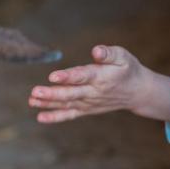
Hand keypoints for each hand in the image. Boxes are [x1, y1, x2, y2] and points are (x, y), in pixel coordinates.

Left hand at [28, 45, 169, 123]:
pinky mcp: (86, 109)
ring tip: (32, 100)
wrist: (137, 92)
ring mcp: (89, 103)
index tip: (53, 76)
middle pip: (71, 94)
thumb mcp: (123, 56)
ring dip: (49, 103)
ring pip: (67, 104)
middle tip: (35, 92)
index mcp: (102, 77)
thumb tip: (96, 51)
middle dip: (52, 94)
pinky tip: (40, 117)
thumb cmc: (128, 70)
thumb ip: (109, 53)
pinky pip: (70, 115)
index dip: (68, 77)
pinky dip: (55, 117)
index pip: (82, 76)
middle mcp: (94, 92)